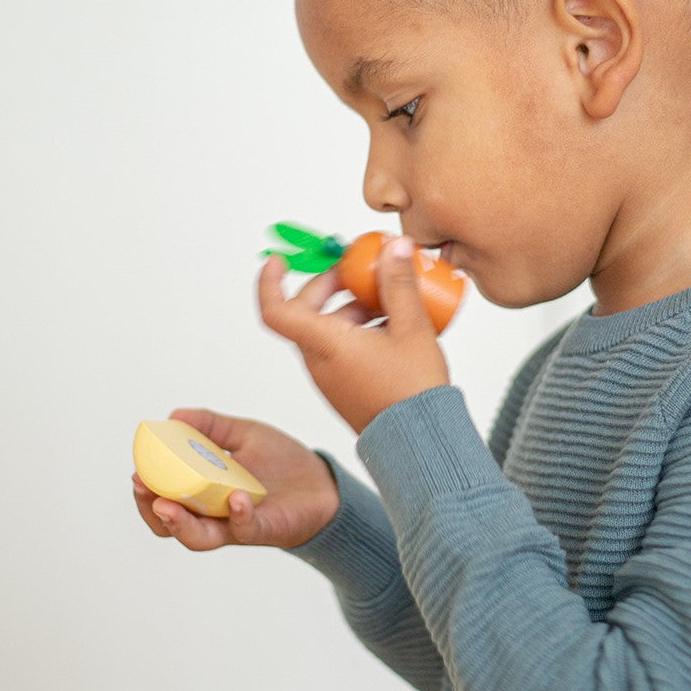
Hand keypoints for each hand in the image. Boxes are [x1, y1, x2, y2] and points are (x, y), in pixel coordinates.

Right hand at [132, 408, 339, 550]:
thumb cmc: (281, 463)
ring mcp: (236, 526)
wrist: (323, 484)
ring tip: (169, 505)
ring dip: (180, 524)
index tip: (138, 475)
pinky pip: (244, 529)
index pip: (163, 502)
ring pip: (198, 538)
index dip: (146, 494)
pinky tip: (236, 497)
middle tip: (146, 491)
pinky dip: (237, 515)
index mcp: (202, 494)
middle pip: (170, 527)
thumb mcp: (243, 435)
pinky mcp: (263, 530)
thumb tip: (174, 416)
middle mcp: (213, 516)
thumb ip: (210, 425)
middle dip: (152, 511)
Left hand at [258, 236, 449, 432]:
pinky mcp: (344, 386)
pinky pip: (341, 347)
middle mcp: (319, 361)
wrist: (419, 442)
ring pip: (327, 328)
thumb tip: (394, 247)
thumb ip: (400, 283)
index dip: (271, 281)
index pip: (276, 310)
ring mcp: (330, 376)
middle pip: (306, 311)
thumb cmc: (412, 392)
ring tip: (391, 298)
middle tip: (360, 270)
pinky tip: (394, 324)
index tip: (280, 260)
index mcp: (326, 345)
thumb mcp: (412, 328)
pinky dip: (359, 329)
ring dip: (352, 306)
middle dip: (331, 284)